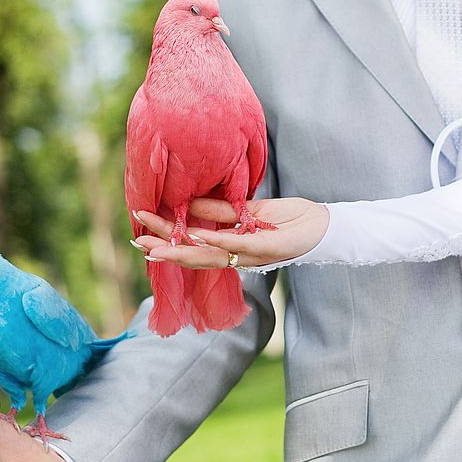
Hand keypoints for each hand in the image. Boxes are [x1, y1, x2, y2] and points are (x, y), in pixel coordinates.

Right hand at [134, 197, 328, 267]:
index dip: (166, 237)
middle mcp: (236, 255)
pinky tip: (195, 236)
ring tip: (154, 247)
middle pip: (193, 254)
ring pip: (209, 255)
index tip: (140, 229)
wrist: (324, 226)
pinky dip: (215, 241)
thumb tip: (188, 205)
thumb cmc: (290, 218)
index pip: (191, 242)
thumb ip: (220, 210)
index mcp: (230, 245)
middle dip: (164, 248)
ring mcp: (250, 255)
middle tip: (137, 242)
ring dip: (180, 252)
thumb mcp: (249, 209)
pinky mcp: (267, 248)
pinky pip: (236, 244)